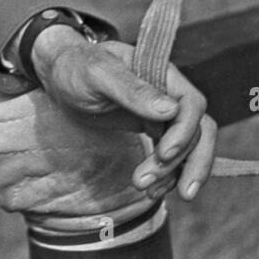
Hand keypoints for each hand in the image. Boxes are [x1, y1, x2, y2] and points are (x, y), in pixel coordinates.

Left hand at [30, 27, 215, 201]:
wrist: (60, 77)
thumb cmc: (77, 67)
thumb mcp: (97, 73)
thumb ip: (131, 89)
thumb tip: (171, 109)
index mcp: (162, 73)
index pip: (192, 104)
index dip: (185, 132)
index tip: (164, 154)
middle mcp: (169, 93)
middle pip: (198, 131)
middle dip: (186, 162)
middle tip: (158, 186)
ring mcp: (163, 113)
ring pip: (188, 147)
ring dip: (175, 173)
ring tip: (148, 191)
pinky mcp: (154, 129)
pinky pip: (173, 156)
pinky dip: (168, 175)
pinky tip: (153, 190)